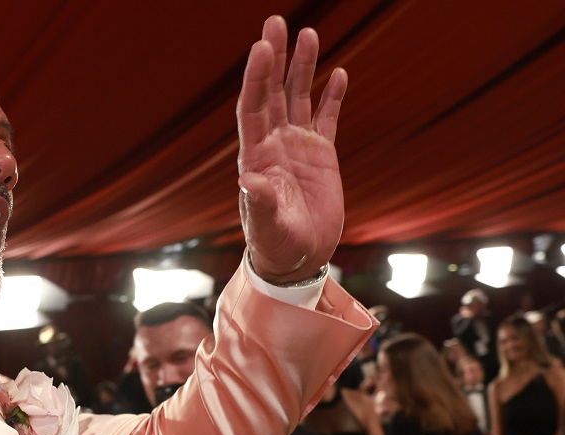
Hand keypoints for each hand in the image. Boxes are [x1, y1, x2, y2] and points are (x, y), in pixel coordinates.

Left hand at [237, 16, 347, 282]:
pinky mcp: (322, 156)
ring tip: (309, 34)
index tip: (262, 48)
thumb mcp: (267, 226)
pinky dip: (332, 97)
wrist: (297, 259)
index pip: (253, 108)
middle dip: (274, 58)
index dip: (257, 78)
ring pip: (299, 98)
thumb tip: (248, 180)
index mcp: (256, 156)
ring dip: (302, 68)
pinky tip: (338, 74)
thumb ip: (259, 203)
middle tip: (275, 23)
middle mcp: (274, 145)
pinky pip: (326, 119)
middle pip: (273, 93)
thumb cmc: (275, 245)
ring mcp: (297, 148)